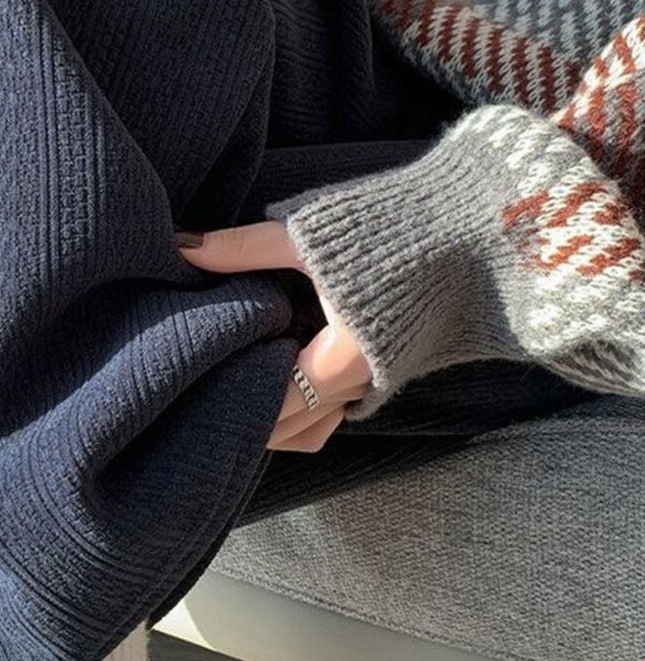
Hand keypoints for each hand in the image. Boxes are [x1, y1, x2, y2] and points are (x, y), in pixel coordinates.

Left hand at [176, 221, 370, 452]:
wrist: (479, 234)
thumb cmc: (391, 232)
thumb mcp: (307, 237)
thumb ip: (242, 248)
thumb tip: (181, 246)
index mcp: (339, 361)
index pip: (271, 405)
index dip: (233, 399)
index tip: (199, 382)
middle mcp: (358, 386)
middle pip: (289, 428)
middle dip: (249, 415)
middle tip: (206, 390)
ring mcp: (376, 386)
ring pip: (314, 428)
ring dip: (279, 418)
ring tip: (240, 388)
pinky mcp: (387, 375)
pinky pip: (336, 413)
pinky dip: (306, 409)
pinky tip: (281, 378)